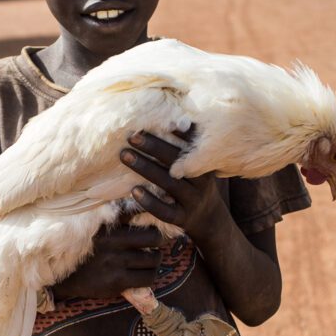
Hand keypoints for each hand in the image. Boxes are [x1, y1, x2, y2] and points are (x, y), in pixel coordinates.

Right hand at [52, 222, 162, 300]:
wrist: (63, 278)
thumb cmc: (84, 250)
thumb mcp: (95, 228)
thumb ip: (115, 215)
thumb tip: (140, 198)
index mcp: (106, 224)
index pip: (138, 211)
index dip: (151, 215)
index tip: (154, 221)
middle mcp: (111, 241)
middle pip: (153, 237)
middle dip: (157, 241)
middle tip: (153, 245)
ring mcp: (114, 262)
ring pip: (153, 259)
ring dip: (154, 260)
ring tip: (148, 260)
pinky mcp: (117, 281)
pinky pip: (148, 278)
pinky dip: (149, 276)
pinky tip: (142, 274)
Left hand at [119, 130, 228, 245]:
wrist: (209, 219)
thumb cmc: (195, 183)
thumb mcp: (198, 163)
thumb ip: (187, 145)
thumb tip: (171, 116)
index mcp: (204, 163)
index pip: (187, 145)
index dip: (170, 132)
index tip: (150, 121)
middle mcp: (201, 181)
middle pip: (176, 161)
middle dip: (153, 146)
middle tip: (131, 136)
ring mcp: (192, 201)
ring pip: (169, 183)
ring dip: (146, 168)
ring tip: (125, 155)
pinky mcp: (182, 219)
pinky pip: (165, 211)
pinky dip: (150, 201)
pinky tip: (134, 191)